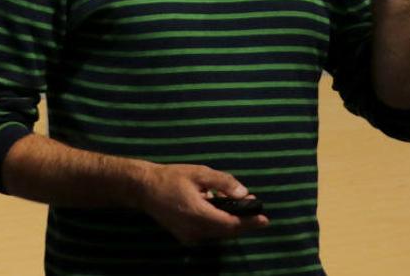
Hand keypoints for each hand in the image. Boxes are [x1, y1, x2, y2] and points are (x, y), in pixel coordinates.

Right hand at [138, 163, 268, 243]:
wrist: (144, 189)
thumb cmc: (172, 177)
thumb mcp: (200, 173)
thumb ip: (223, 182)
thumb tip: (244, 193)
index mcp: (198, 214)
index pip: (230, 224)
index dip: (249, 222)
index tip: (265, 219)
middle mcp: (194, 230)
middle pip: (227, 232)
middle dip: (244, 222)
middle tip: (255, 208)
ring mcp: (188, 236)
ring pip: (218, 233)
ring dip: (232, 223)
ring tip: (242, 206)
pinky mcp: (184, 236)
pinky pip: (208, 233)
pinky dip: (219, 224)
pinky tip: (222, 210)